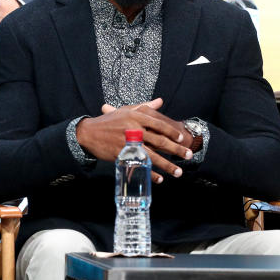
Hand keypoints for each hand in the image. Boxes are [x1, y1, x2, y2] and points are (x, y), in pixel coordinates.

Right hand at [75, 98, 192, 181]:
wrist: (89, 133)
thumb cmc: (110, 120)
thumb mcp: (127, 110)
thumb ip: (145, 106)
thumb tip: (160, 101)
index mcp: (136, 116)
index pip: (160, 125)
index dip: (173, 132)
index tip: (183, 139)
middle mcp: (134, 129)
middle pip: (160, 141)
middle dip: (176, 150)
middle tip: (189, 155)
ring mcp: (128, 144)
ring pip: (153, 156)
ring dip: (167, 165)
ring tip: (179, 172)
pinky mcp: (123, 155)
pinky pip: (140, 166)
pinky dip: (150, 173)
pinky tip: (160, 179)